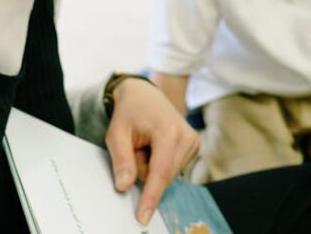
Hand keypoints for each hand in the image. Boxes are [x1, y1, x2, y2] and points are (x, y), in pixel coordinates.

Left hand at [104, 78, 198, 224]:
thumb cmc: (130, 112)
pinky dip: (159, 163)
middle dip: (143, 169)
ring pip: (167, 175)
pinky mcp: (194, 147)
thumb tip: (125, 186)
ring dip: (151, 166)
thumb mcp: (116, 133)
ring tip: (146, 144)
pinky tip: (155, 146)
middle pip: (162, 176)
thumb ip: (121, 160)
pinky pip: (172, 169)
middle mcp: (187, 137)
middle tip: (135, 146)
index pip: (160, 172)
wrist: (145, 95)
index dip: (151, 196)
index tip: (144, 216)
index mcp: (168, 131)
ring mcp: (194, 142)